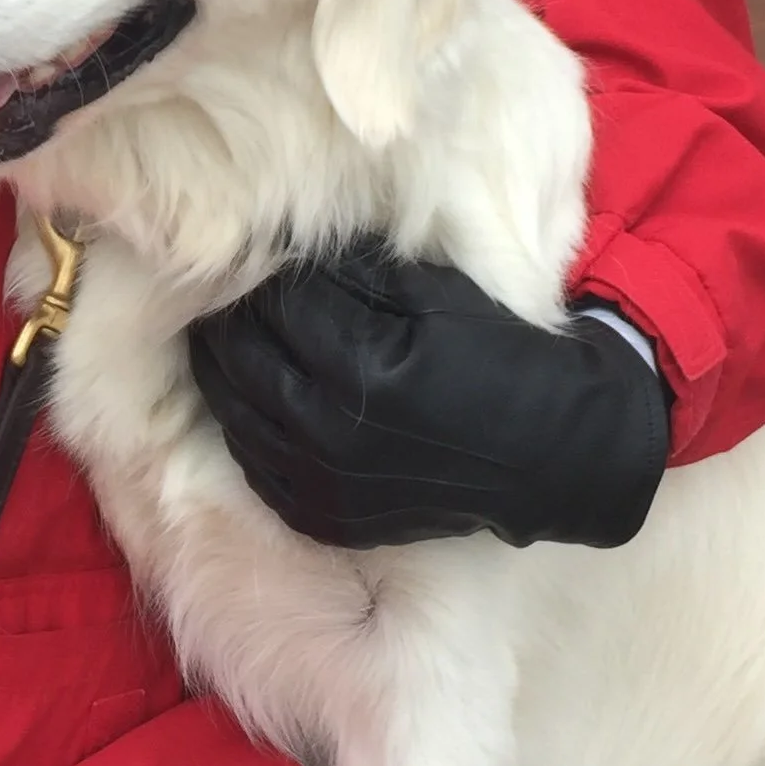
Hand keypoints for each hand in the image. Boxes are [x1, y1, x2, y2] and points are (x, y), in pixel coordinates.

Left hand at [187, 243, 670, 551]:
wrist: (551, 454)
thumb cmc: (499, 359)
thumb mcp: (437, 297)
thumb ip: (358, 274)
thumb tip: (291, 246)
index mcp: (364, 371)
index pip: (281, 310)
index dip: (263, 278)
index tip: (250, 255)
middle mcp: (334, 434)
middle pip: (245, 362)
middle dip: (227, 322)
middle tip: (216, 293)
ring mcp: (327, 485)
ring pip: (238, 416)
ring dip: (220, 373)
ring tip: (213, 339)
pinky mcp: (328, 519)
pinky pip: (257, 468)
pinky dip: (242, 428)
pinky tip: (239, 398)